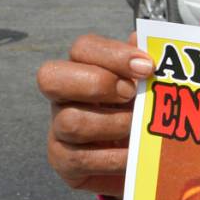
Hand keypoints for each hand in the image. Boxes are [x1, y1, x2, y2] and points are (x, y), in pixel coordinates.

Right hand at [36, 33, 152, 196]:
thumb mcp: (147, 91)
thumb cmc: (140, 117)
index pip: (83, 48)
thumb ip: (143, 67)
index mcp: (82, 70)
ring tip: (137, 129)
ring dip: (112, 124)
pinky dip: (114, 157)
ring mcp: (58, 130)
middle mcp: (63, 97)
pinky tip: (134, 156)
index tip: (147, 67)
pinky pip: (80, 158)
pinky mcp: (63, 162)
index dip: (113, 54)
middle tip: (131, 95)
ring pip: (71, 121)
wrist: (140, 162)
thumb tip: (140, 38)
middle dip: (97, 84)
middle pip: (52, 77)